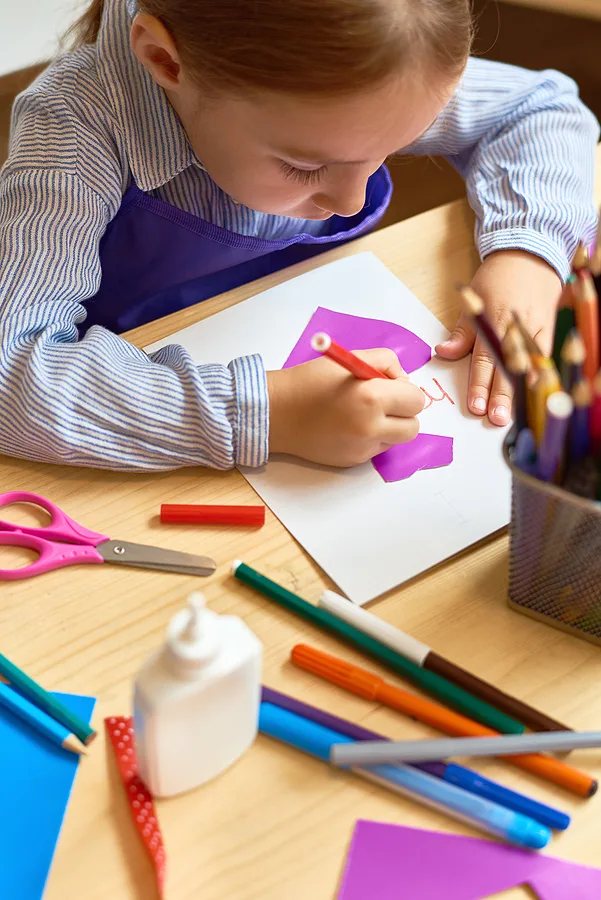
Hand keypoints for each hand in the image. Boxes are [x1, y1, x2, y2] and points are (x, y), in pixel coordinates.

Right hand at [266, 349, 424, 466]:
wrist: (276, 414)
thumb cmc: (309, 382)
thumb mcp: (349, 358)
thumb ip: (385, 363)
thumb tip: (403, 380)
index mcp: (371, 398)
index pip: (416, 399)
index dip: (405, 389)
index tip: (390, 385)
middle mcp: (370, 428)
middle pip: (413, 426)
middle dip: (403, 412)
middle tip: (383, 401)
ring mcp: (362, 449)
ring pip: (396, 439)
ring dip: (389, 426)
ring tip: (363, 414)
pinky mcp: (353, 461)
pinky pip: (376, 449)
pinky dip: (370, 437)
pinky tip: (348, 426)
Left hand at [436, 250, 561, 425]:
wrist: (529, 254)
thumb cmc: (496, 279)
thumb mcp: (471, 302)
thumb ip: (461, 334)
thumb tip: (442, 354)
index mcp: (490, 322)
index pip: (484, 360)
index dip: (480, 385)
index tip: (476, 406)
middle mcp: (513, 328)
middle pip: (506, 367)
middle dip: (501, 395)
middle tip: (495, 418)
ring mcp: (533, 329)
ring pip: (527, 365)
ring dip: (521, 391)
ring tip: (515, 414)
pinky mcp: (548, 328)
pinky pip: (544, 356)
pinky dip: (540, 375)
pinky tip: (536, 393)